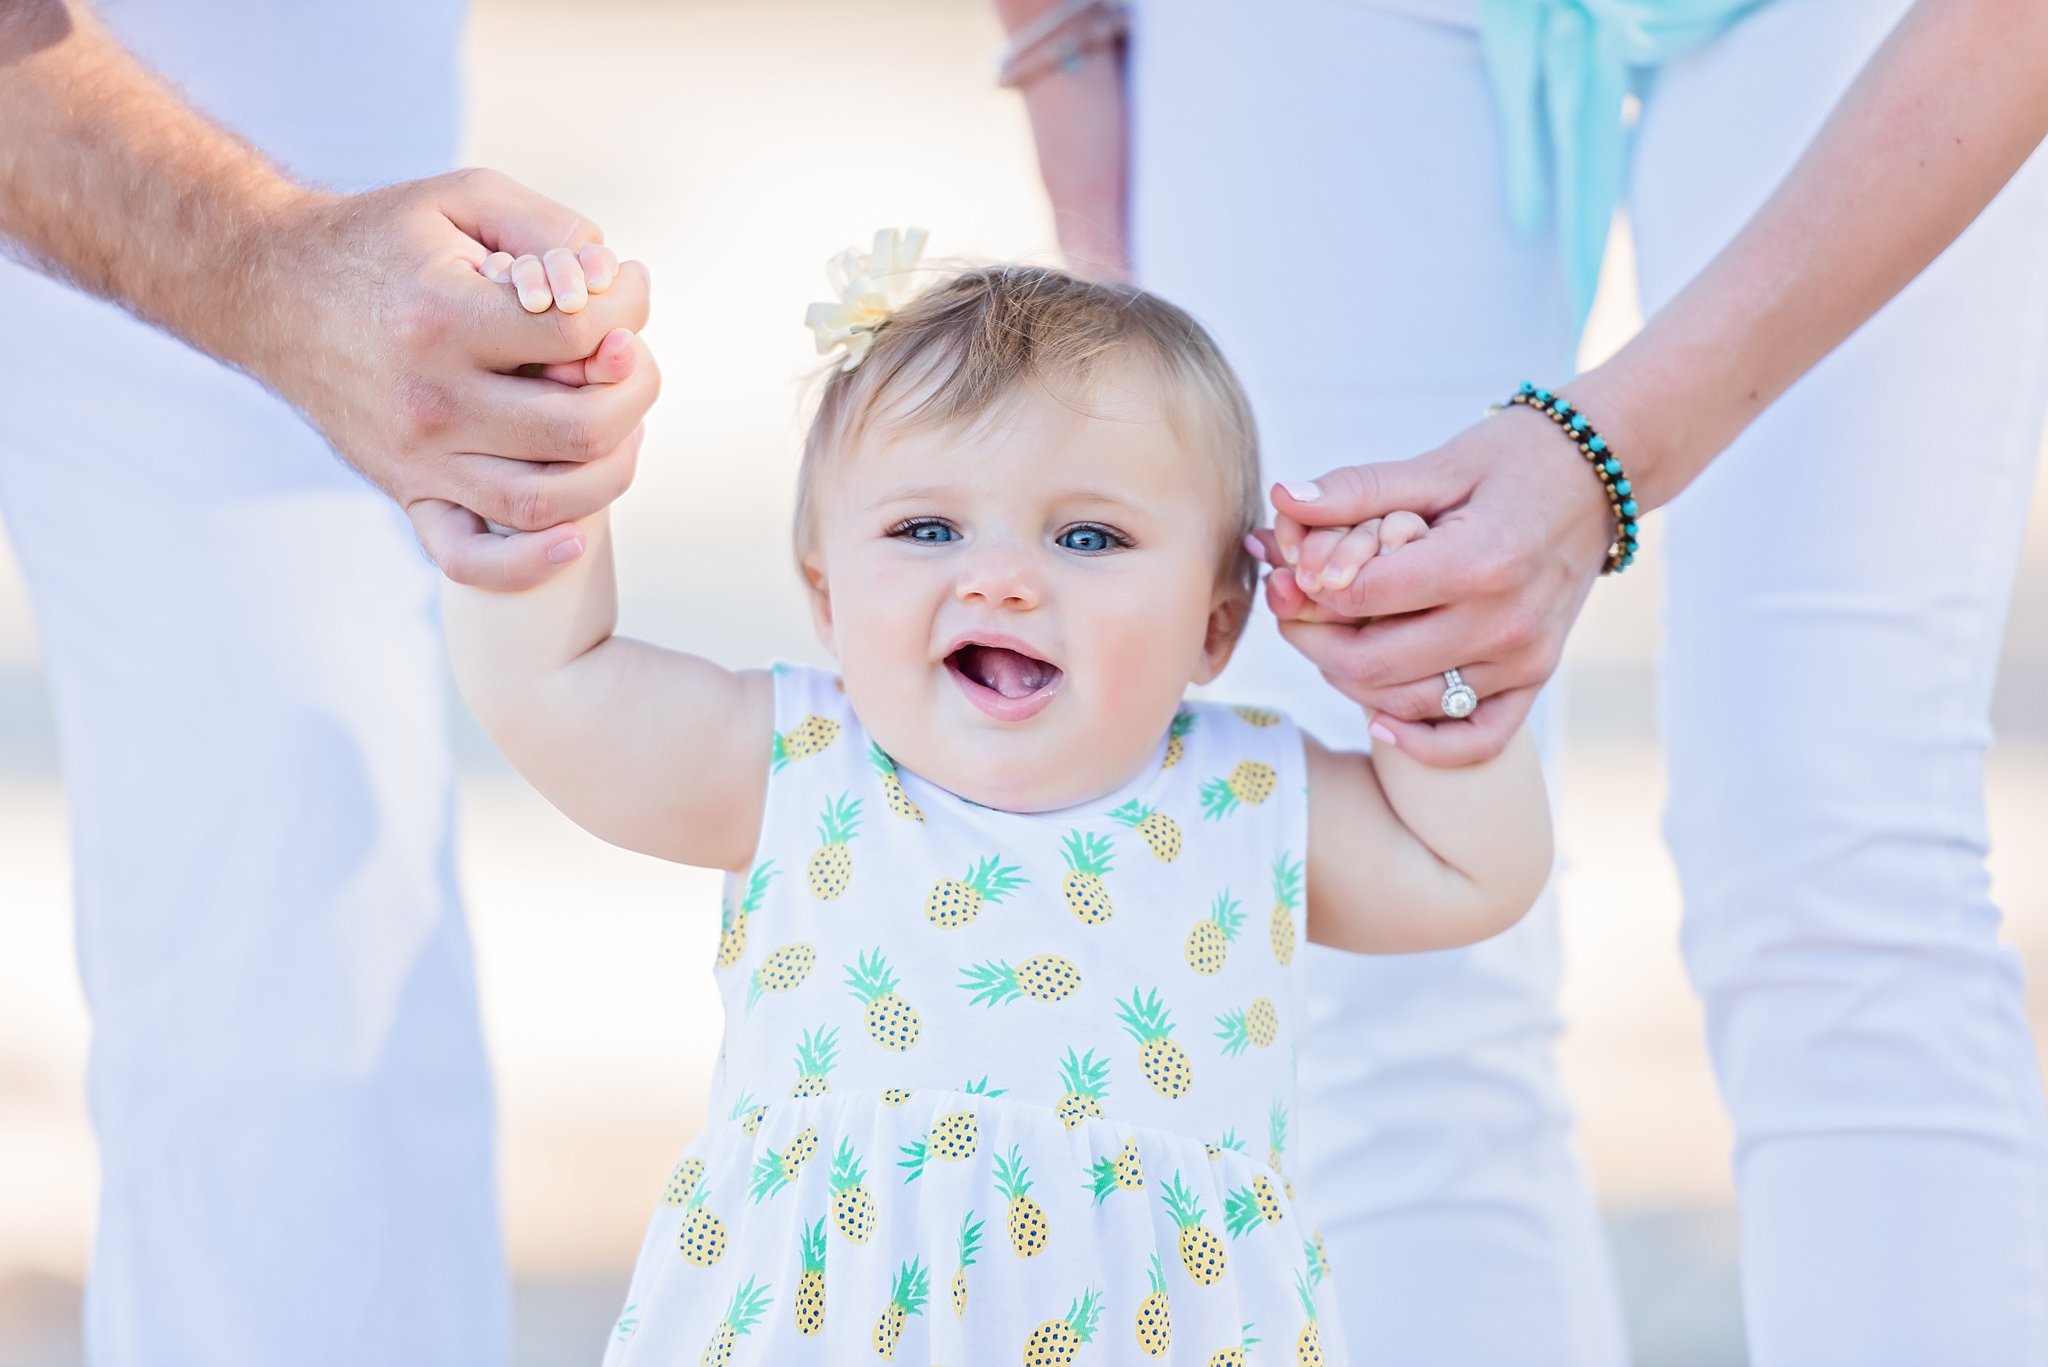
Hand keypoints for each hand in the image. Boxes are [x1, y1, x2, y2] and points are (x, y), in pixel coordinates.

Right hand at [249, 169, 660, 588]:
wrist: (268, 288)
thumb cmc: (383, 242)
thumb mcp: (465, 198)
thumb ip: (552, 229)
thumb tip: (619, 283)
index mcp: (444, 318)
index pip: (581, 335)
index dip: (627, 308)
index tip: (628, 288)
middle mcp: (431, 400)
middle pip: (582, 427)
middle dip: (634, 389)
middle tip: (630, 357)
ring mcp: (417, 457)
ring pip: (546, 501)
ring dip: (612, 468)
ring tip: (620, 424)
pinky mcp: (405, 492)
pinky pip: (468, 559)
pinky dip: (528, 564)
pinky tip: (572, 539)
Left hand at [1257, 402, 1619, 763]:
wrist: (1599, 476)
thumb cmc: (1512, 462)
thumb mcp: (1436, 466)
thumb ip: (1356, 490)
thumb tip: (1282, 500)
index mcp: (1480, 560)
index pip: (1361, 599)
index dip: (1308, 590)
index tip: (1290, 571)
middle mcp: (1506, 620)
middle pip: (1372, 664)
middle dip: (1313, 640)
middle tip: (1292, 610)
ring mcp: (1526, 658)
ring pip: (1407, 703)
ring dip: (1351, 680)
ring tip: (1331, 638)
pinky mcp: (1537, 678)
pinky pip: (1473, 738)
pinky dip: (1420, 741)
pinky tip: (1379, 718)